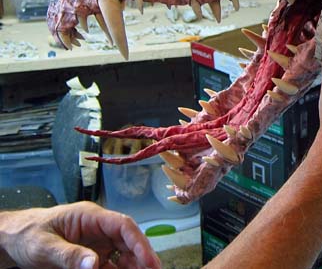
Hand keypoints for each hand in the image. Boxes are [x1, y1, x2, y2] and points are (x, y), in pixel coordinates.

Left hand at [0, 202, 160, 268]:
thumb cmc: (26, 235)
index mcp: (90, 216)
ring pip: (122, 255)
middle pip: (127, 241)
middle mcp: (97, 228)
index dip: (139, 242)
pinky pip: (109, 265)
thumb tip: (95, 264)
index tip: (149, 261)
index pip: (122, 225)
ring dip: (132, 266)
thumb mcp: (44, 246)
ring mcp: (95, 243)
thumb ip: (68, 255)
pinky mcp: (90, 257)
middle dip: (142, 257)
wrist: (11, 240)